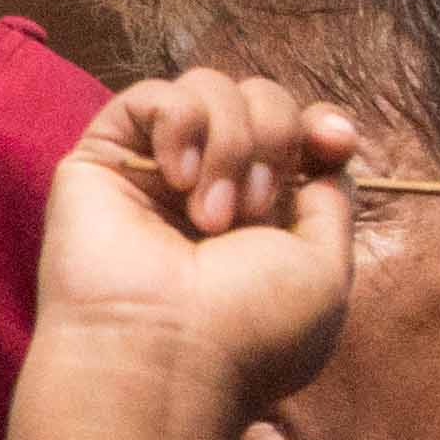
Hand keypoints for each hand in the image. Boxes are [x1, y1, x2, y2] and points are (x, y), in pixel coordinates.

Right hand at [34, 73, 361, 425]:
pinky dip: (180, 125)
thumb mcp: (323, 267)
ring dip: (230, 141)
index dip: (318, 122)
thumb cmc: (248, 328)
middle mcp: (209, 181)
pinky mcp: (106, 155)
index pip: (295, 129)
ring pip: (209, 86)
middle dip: (275, 138)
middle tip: (253, 212)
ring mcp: (156, 167)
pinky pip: (154, 94)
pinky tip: (176, 180)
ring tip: (209, 214)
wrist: (166, 353)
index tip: (333, 141)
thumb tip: (326, 148)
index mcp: (261, 209)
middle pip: (259, 97)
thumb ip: (331, 199)